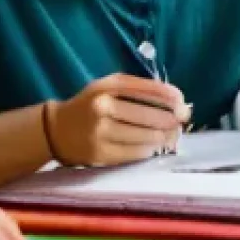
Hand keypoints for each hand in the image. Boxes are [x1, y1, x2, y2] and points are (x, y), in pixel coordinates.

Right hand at [45, 74, 189, 167]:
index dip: (171, 98)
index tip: (183, 103)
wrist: (56, 129)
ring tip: (171, 136)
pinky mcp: (99, 153)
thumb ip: (139, 89)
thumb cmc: (91, 104)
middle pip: (149, 115)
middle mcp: (104, 107)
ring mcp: (100, 132)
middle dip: (170, 120)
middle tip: (180, 123)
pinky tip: (152, 147)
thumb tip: (177, 100)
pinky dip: (147, 150)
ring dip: (163, 137)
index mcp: (109, 86)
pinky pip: (133, 153)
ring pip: (144, 136)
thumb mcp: (110, 86)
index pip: (149, 90)